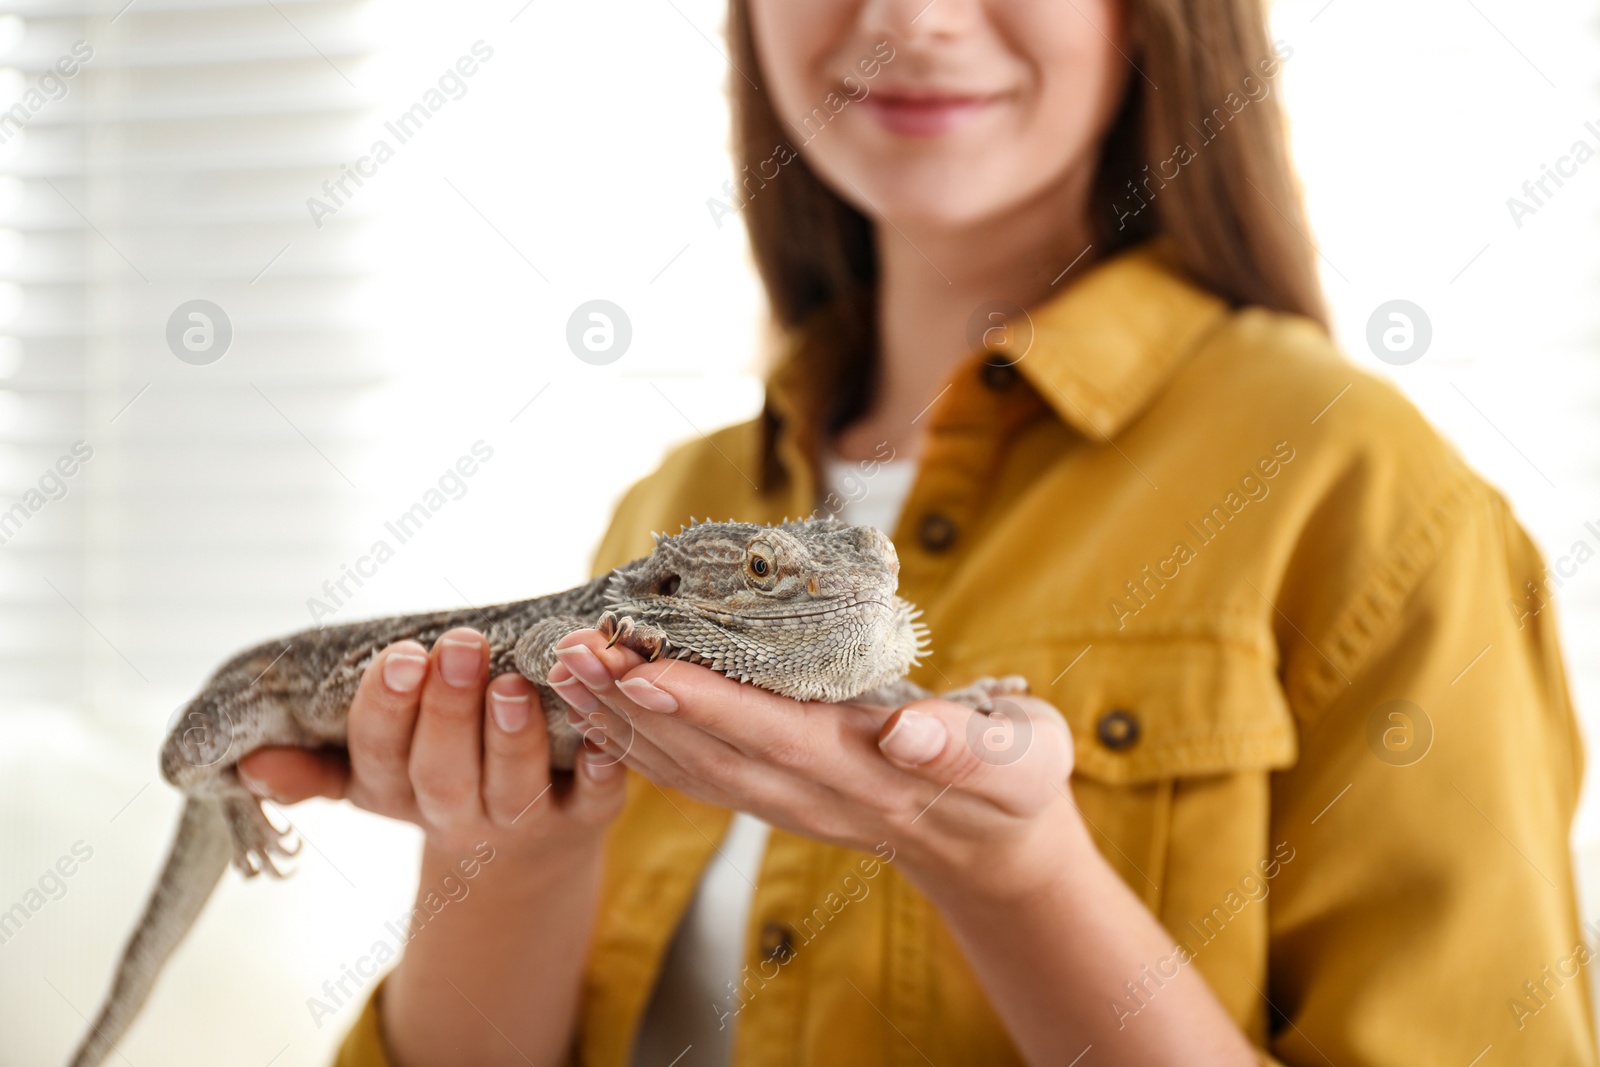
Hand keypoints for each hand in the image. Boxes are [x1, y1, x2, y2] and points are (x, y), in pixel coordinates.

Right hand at [237, 626, 627, 862]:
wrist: (524, 846)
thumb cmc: (438, 774)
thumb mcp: (374, 773)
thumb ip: (316, 765)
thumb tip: (248, 761)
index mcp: (396, 793)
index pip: (379, 757)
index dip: (389, 710)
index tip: (402, 655)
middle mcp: (457, 815)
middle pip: (442, 773)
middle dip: (447, 711)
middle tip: (458, 646)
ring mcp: (524, 822)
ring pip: (515, 787)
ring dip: (512, 737)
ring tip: (513, 683)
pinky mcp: (587, 819)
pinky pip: (598, 800)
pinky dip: (603, 768)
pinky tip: (602, 730)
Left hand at [546, 628, 1086, 901]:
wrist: (995, 847)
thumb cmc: (1013, 781)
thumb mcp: (1018, 758)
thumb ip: (966, 746)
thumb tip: (912, 732)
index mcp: (867, 772)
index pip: (772, 735)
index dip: (703, 704)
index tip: (641, 667)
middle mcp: (813, 794)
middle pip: (708, 753)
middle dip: (633, 705)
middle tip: (571, 651)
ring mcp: (788, 802)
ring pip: (689, 768)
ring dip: (621, 723)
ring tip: (565, 669)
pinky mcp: (776, 796)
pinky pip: (695, 776)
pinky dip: (640, 744)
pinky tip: (602, 710)